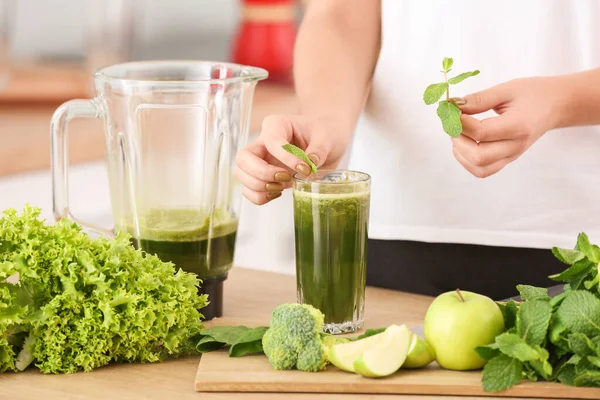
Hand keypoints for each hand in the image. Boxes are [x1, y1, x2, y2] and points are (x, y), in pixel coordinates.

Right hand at [234, 115, 348, 204]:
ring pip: (241, 175)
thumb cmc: (324, 134)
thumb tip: (310, 163)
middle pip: (243, 158)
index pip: (271, 141)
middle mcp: (262, 142)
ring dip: (259, 187)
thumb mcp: (328, 137)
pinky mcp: (262, 177)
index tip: (304, 168)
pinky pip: (249, 190)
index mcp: (276, 125)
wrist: (326, 144)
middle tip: (285, 178)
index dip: (285, 157)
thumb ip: (319, 148)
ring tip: (282, 187)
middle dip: (262, 173)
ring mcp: (260, 160)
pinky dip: (260, 197)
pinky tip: (278, 192)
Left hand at [451, 76, 563, 177]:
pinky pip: (483, 170)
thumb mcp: (507, 89)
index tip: (452, 110)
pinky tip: (464, 144)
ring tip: (458, 133)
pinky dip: (467, 161)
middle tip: (453, 123)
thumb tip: (453, 106)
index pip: (482, 132)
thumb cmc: (532, 94)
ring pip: (479, 168)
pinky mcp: (507, 159)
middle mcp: (516, 146)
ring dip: (460, 153)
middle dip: (458, 140)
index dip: (461, 122)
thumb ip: (479, 99)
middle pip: (479, 157)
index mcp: (519, 126)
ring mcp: (512, 155)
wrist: (556, 106)